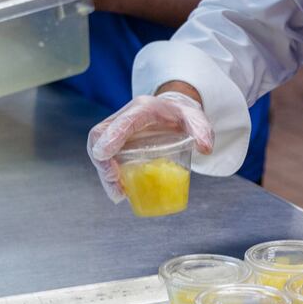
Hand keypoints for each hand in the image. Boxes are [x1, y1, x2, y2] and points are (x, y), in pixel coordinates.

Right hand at [87, 91, 213, 202]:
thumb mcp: (195, 118)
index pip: (123, 122)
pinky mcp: (115, 142)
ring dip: (104, 172)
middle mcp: (124, 117)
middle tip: (116, 181)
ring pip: (97, 148)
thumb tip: (205, 149)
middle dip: (102, 160)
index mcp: (142, 109)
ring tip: (119, 194)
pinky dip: (108, 175)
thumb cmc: (180, 115)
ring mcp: (116, 129)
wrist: (170, 109)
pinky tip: (120, 191)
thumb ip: (202, 130)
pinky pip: (104, 157)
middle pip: (100, 135)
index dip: (111, 137)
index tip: (103, 155)